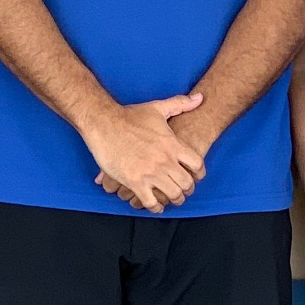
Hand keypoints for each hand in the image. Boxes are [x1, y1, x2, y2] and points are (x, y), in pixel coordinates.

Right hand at [85, 93, 205, 211]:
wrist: (104, 123)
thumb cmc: (129, 116)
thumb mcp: (157, 108)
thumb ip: (181, 103)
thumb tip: (201, 98)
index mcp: (172, 144)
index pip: (197, 165)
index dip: (199, 174)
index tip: (195, 176)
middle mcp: (165, 161)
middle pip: (186, 184)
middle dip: (187, 190)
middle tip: (183, 191)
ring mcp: (150, 173)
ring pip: (172, 195)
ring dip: (173, 199)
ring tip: (170, 199)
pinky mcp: (134, 182)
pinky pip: (151, 202)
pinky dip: (155, 207)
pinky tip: (155, 206)